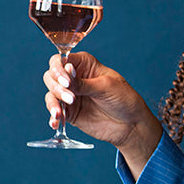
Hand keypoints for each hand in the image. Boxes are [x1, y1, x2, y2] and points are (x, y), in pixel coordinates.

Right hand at [43, 52, 162, 177]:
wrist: (131, 124)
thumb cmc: (124, 99)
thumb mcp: (106, 87)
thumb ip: (83, 83)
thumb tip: (64, 74)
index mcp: (85, 65)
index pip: (62, 60)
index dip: (58, 68)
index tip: (65, 81)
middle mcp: (75, 78)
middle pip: (51, 76)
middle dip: (57, 87)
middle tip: (71, 98)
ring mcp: (70, 95)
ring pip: (51, 93)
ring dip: (53, 103)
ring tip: (60, 114)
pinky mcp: (69, 112)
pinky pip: (54, 111)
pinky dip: (53, 116)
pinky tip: (55, 122)